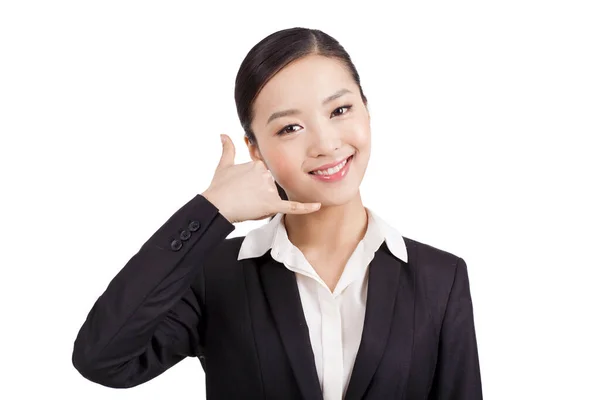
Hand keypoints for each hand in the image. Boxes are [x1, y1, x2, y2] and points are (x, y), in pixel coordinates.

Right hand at [201, 134, 320, 222]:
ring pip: (275, 197)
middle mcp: (266, 173)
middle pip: (271, 186)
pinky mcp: (271, 204)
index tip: (246, 188)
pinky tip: (317, 206)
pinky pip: (292, 206)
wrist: (215, 205)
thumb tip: (223, 134)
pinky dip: (306, 207)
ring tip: (247, 205)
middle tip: (244, 198)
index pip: (266, 175)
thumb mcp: (224, 165)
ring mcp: (269, 188)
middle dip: (260, 194)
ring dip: (264, 203)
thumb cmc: (219, 187)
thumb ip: (228, 148)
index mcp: (258, 164)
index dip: (256, 184)